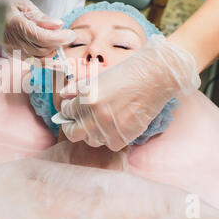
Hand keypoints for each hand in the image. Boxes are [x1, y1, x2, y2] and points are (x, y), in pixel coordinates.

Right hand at [0, 0, 75, 57]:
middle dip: (58, 45)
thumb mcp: (26, 4)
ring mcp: (10, 50)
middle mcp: (10, 40)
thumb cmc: (9, 5)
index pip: (40, 37)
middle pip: (40, 50)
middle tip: (68, 36)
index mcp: (13, 24)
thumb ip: (42, 17)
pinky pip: (33, 60)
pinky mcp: (13, 55)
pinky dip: (45, 56)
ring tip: (59, 40)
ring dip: (53, 52)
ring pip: (38, 58)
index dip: (58, 38)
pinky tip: (51, 47)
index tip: (71, 34)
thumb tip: (59, 25)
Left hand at [59, 34, 200, 151]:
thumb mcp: (98, 78)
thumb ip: (78, 88)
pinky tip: (113, 126)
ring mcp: (110, 128)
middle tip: (76, 121)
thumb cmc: (126, 74)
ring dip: (91, 132)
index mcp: (86, 99)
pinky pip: (109, 144)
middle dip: (72, 127)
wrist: (154, 77)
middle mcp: (96, 116)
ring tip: (98, 121)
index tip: (70, 109)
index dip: (67, 110)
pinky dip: (109, 137)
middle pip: (73, 133)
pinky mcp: (124, 136)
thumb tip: (64, 94)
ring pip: (91, 140)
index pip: (66, 112)